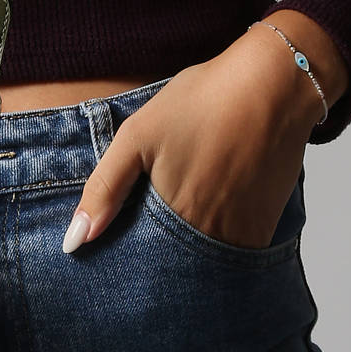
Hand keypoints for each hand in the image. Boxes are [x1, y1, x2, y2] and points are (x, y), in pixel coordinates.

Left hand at [62, 27, 324, 252]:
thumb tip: (75, 241)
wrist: (275, 83)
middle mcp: (212, 237)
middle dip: (161, 261)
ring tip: (183, 215)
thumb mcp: (138, 135)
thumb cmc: (203, 101)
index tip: (120, 257)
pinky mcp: (267, 224)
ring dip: (191, 255)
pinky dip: (221, 242)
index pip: (143, 264)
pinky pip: (237, 251)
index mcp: (175, 220)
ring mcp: (243, 233)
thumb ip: (105, 189)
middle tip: (156, 228)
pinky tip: (213, 208)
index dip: (131, 262)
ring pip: (207, 263)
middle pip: (177, 268)